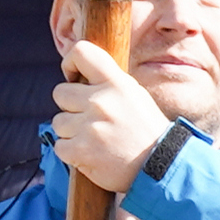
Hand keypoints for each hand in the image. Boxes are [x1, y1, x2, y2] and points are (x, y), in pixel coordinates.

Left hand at [51, 37, 169, 193]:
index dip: (70, 62)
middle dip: (71, 106)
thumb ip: (108, 83)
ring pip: (58, 122)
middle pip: (60, 92)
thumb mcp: (134, 95)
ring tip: (94, 139)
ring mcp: (90, 127)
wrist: (161, 167)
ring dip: (71, 131)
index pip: (81, 52)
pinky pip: (59, 146)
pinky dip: (71, 152)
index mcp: (117, 83)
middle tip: (90, 118)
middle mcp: (101, 102)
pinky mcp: (81, 151)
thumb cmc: (146, 130)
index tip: (75, 77)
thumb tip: (79, 75)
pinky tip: (90, 154)